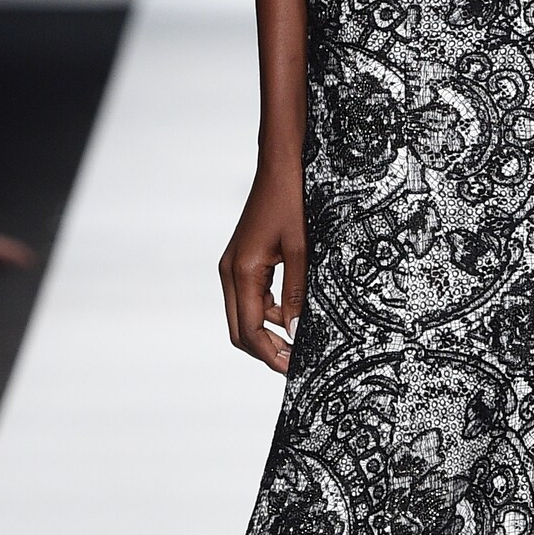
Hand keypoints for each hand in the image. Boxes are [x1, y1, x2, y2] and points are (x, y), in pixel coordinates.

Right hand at [222, 158, 307, 372]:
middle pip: (240, 330)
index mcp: (242, 272)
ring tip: (303, 339)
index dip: (271, 354)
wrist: (280, 165)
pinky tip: (295, 311)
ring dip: (270, 331)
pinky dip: (270, 311)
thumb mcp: (301, 249)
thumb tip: (297, 332)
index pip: (250, 330)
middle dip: (266, 350)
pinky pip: (252, 297)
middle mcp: (230, 272)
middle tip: (297, 363)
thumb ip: (297, 293)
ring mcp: (233, 267)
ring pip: (246, 315)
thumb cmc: (291, 201)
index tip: (294, 369)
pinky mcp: (242, 261)